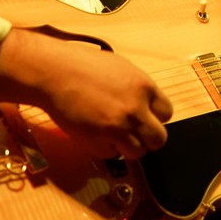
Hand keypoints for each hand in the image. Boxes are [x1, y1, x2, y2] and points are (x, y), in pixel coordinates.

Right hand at [41, 47, 173, 159]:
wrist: (53, 72)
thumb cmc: (82, 65)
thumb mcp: (120, 68)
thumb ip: (137, 89)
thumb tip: (147, 106)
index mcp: (144, 87)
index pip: (167, 114)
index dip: (154, 117)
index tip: (144, 118)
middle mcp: (135, 109)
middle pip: (159, 139)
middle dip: (147, 138)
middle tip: (133, 133)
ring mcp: (117, 128)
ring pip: (137, 153)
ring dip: (126, 146)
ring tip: (111, 133)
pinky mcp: (98, 141)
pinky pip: (111, 155)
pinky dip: (104, 148)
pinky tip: (94, 132)